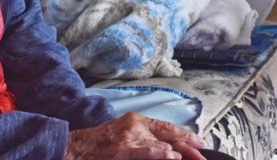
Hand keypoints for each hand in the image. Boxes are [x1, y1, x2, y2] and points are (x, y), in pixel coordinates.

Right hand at [65, 113, 204, 159]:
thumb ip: (141, 141)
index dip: (184, 134)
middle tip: (203, 152)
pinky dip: (161, 154)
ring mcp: (130, 136)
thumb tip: (165, 150)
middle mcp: (135, 124)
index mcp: (135, 120)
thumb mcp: (120, 137)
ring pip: (162, 142)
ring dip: (180, 151)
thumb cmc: (95, 146)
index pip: (166, 127)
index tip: (199, 141)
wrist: (73, 148)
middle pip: (169, 132)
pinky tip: (172, 156)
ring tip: (195, 156)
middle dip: (188, 142)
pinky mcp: (123, 148)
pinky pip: (147, 151)